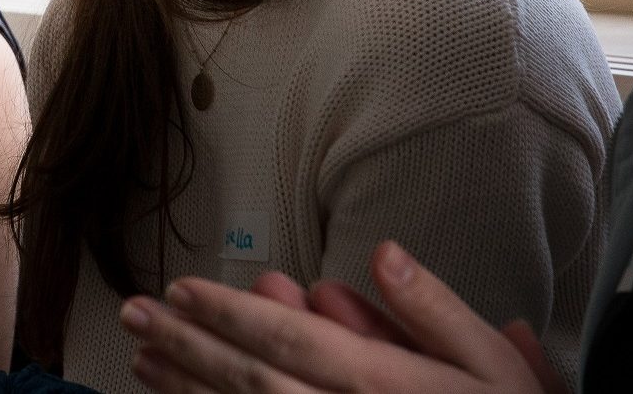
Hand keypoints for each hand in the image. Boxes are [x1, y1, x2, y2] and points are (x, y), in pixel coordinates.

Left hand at [121, 242, 567, 393]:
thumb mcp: (499, 369)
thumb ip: (438, 312)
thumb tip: (385, 253)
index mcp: (387, 384)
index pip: (289, 341)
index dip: (228, 313)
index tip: (180, 288)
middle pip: (250, 380)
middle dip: (186, 343)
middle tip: (133, 313)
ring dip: (184, 388)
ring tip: (139, 357)